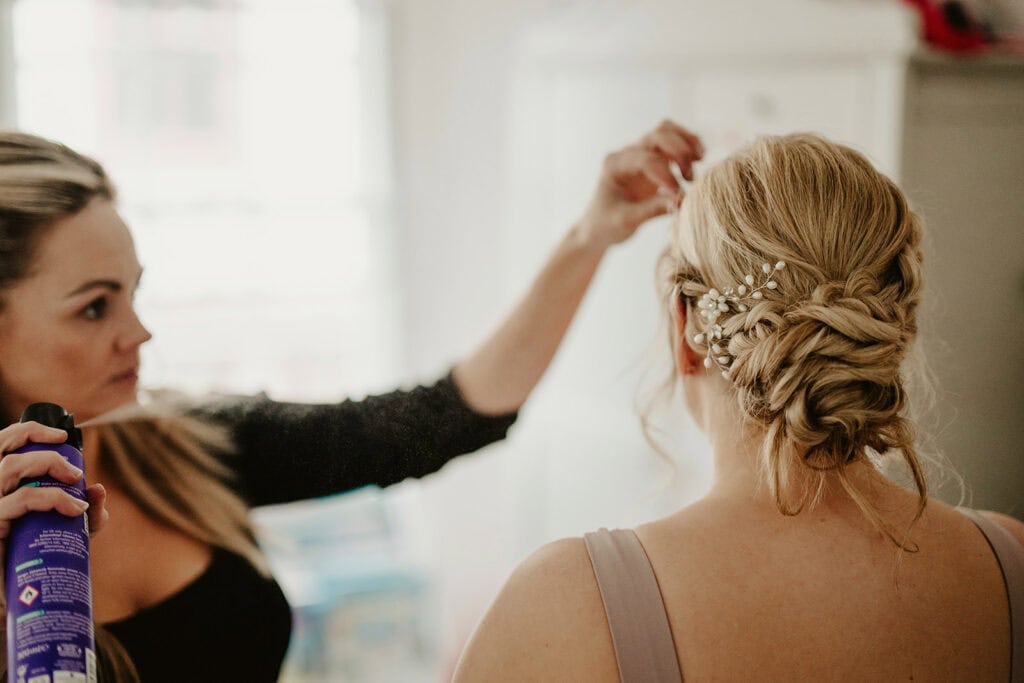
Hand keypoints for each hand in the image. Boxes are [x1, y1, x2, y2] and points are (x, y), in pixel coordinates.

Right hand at [0, 421, 109, 609]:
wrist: (17, 596)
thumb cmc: (37, 558)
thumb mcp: (68, 534)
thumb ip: (87, 514)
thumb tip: (98, 490)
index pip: (0, 444)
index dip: (26, 431)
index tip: (61, 436)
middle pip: (5, 452)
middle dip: (45, 452)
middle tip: (76, 472)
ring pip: (9, 468)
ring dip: (48, 466)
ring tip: (76, 484)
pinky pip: (20, 502)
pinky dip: (52, 498)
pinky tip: (74, 508)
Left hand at [576, 119, 703, 250]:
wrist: (599, 228)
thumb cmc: (606, 225)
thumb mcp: (626, 221)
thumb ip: (652, 210)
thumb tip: (682, 200)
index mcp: (614, 165)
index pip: (645, 160)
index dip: (666, 174)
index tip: (678, 193)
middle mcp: (627, 154)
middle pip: (658, 135)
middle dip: (679, 152)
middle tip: (689, 178)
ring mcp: (640, 154)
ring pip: (667, 131)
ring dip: (686, 144)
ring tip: (698, 163)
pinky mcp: (654, 160)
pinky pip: (673, 142)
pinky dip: (688, 145)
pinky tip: (698, 160)